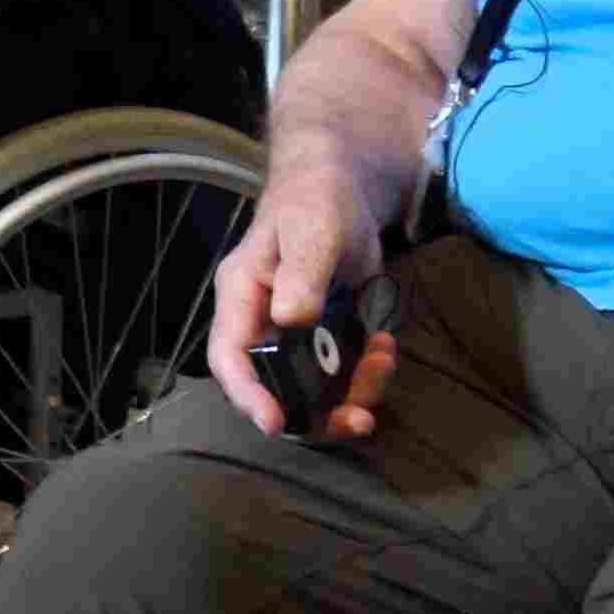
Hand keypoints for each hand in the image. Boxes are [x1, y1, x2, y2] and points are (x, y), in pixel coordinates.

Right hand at [206, 162, 402, 438]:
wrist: (342, 188)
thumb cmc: (316, 200)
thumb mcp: (312, 230)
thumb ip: (301, 275)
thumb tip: (291, 319)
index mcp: (242, 298)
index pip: (229, 357)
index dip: (247, 396)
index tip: (276, 424)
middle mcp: (264, 325)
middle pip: (275, 390)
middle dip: (318, 412)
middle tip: (360, 416)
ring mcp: (297, 336)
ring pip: (314, 391)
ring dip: (353, 391)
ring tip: (383, 357)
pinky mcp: (327, 337)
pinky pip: (343, 374)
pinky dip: (368, 373)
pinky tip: (384, 344)